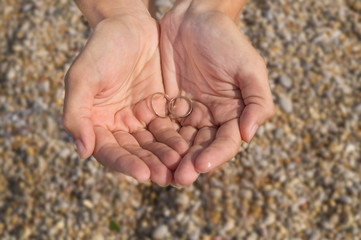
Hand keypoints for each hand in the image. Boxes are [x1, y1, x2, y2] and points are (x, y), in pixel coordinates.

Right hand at [62, 4, 187, 185]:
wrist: (129, 26)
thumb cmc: (101, 48)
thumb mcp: (83, 77)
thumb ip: (77, 114)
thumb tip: (83, 151)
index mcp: (97, 123)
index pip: (110, 151)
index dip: (125, 164)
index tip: (143, 174)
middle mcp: (119, 126)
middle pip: (135, 153)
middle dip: (151, 165)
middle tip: (168, 177)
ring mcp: (140, 119)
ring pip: (155, 144)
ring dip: (168, 156)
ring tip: (182, 165)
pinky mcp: (160, 110)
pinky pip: (170, 128)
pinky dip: (179, 138)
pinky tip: (190, 146)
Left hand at [160, 1, 274, 185]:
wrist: (194, 18)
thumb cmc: (226, 40)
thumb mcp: (249, 66)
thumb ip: (257, 100)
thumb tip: (249, 135)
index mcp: (233, 113)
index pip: (226, 142)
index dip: (216, 156)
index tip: (201, 166)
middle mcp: (212, 118)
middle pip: (202, 148)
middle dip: (192, 164)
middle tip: (178, 178)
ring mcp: (190, 113)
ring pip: (181, 142)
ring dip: (173, 159)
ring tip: (161, 172)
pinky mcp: (169, 106)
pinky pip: (162, 127)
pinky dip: (157, 141)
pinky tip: (148, 152)